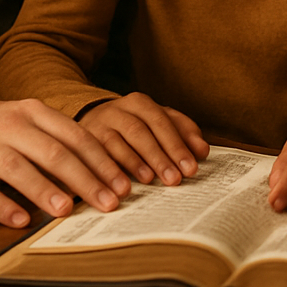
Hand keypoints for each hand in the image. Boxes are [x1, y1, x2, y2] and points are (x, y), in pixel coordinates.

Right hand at [0, 93, 125, 227]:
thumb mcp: (25, 123)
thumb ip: (57, 143)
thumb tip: (100, 176)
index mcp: (32, 113)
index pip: (75, 137)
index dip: (102, 162)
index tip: (123, 185)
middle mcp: (9, 126)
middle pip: (53, 153)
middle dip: (85, 180)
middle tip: (108, 203)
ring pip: (18, 169)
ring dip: (44, 190)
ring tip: (66, 210)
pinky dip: (2, 206)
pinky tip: (20, 221)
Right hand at [78, 92, 209, 187]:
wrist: (88, 123)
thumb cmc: (131, 128)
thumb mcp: (156, 124)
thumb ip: (181, 133)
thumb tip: (202, 150)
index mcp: (140, 103)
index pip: (163, 122)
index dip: (177, 145)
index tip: (190, 167)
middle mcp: (118, 109)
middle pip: (141, 131)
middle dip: (160, 156)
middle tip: (174, 179)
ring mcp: (99, 123)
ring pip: (118, 141)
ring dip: (136, 162)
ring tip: (150, 180)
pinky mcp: (83, 140)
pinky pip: (97, 154)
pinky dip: (111, 169)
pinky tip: (122, 183)